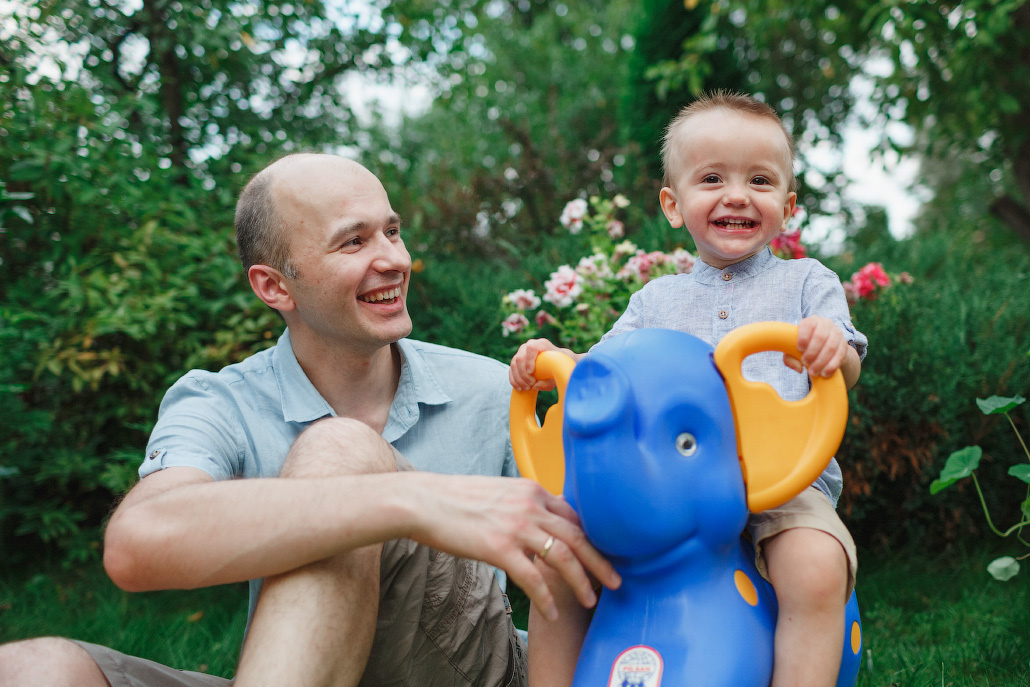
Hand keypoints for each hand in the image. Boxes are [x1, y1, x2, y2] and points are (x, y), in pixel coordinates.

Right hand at [409, 473, 619, 621]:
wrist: (424, 501)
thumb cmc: (456, 499)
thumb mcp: (499, 492)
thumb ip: (523, 503)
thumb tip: (539, 521)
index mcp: (532, 490)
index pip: (574, 514)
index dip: (592, 537)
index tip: (602, 554)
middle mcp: (530, 505)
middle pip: (578, 536)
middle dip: (600, 561)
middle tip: (616, 581)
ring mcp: (516, 526)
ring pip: (563, 557)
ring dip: (581, 582)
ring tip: (589, 600)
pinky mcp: (499, 547)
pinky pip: (533, 578)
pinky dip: (546, 598)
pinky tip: (550, 613)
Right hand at [509, 338, 576, 390]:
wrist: (555, 364)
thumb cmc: (558, 367)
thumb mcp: (557, 374)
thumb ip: (548, 381)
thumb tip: (535, 386)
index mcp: (541, 344)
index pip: (531, 348)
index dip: (529, 360)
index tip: (531, 372)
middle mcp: (528, 346)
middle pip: (520, 358)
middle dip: (523, 374)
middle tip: (531, 385)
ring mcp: (521, 353)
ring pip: (514, 365)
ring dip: (519, 379)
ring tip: (527, 388)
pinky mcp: (516, 361)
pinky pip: (511, 370)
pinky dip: (514, 381)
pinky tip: (519, 388)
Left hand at [783, 316, 848, 378]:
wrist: (824, 348)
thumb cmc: (804, 347)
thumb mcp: (793, 350)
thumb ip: (790, 357)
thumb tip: (798, 368)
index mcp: (811, 321)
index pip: (808, 324)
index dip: (803, 337)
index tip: (799, 349)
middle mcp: (825, 324)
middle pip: (820, 337)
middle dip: (812, 352)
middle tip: (805, 363)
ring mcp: (837, 333)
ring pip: (830, 347)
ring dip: (821, 361)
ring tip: (813, 372)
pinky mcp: (844, 345)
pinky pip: (839, 355)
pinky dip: (831, 366)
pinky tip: (824, 373)